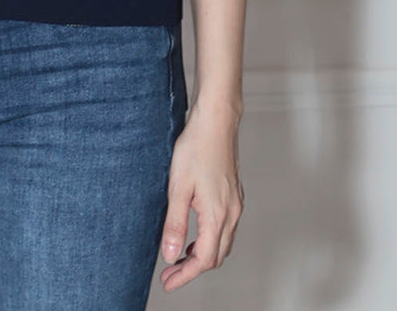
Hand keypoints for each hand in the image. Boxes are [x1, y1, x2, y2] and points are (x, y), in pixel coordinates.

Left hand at [158, 102, 244, 290]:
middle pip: (216, 256)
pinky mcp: (234, 194)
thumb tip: (170, 255)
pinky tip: (195, 234)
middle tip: (170, 274)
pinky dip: (210, 239)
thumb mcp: (178, 188)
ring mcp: (235, 203)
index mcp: (218, 215)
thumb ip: (175, 224)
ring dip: (203, 255)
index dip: (185, 275)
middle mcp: (232, 213)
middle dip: (193, 269)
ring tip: (179, 257)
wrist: (215, 121)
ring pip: (223, 243)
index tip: (168, 282)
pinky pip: (225, 228)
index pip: (204, 260)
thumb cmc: (195, 149)